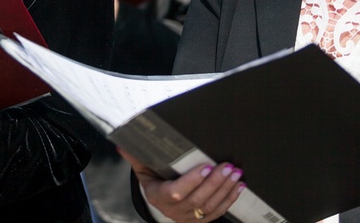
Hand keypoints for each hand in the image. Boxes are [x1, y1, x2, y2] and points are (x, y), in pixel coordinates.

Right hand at [120, 148, 243, 221]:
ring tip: (235, 173)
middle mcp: (172, 210)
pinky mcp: (200, 221)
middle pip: (197, 199)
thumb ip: (135, 155)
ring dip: (225, 189)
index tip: (206, 166)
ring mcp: (187, 218)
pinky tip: (238, 186)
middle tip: (227, 166)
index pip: (176, 191)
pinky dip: (230, 199)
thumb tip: (122, 143)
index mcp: (157, 196)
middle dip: (215, 182)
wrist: (159, 198)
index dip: (192, 181)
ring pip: (210, 206)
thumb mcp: (142, 167)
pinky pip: (218, 213)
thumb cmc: (153, 177)